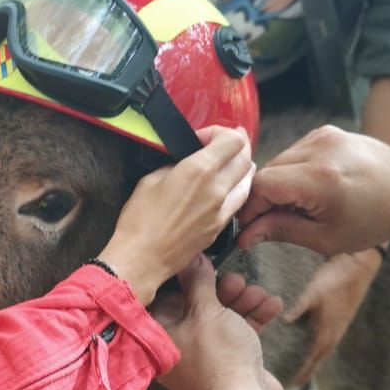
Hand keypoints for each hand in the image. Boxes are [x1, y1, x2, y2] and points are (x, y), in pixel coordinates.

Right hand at [100, 127, 253, 305]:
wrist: (142, 258)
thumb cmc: (140, 221)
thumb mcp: (150, 179)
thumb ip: (175, 165)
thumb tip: (184, 163)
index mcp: (199, 169)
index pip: (233, 139)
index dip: (221, 132)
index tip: (204, 138)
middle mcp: (217, 187)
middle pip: (245, 156)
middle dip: (235, 146)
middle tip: (221, 146)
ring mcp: (222, 209)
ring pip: (249, 179)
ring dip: (241, 166)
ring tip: (228, 164)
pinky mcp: (221, 226)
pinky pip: (240, 200)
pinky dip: (238, 188)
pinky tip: (227, 187)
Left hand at [156, 255, 284, 389]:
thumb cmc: (218, 360)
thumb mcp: (206, 312)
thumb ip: (198, 283)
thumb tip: (191, 258)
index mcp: (161, 334)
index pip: (168, 296)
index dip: (187, 277)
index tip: (204, 261)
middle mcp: (181, 345)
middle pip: (199, 305)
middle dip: (223, 290)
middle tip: (237, 281)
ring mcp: (207, 355)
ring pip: (223, 317)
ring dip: (243, 302)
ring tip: (258, 294)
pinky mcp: (231, 360)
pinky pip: (240, 332)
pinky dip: (255, 318)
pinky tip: (273, 305)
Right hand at [237, 126, 389, 256]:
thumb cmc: (375, 219)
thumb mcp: (327, 238)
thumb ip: (282, 231)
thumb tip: (246, 235)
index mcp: (320, 179)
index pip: (261, 186)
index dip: (251, 209)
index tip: (251, 228)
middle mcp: (319, 150)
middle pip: (266, 171)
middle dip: (263, 199)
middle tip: (274, 222)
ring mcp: (323, 136)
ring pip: (278, 161)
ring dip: (278, 185)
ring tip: (299, 206)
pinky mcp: (326, 131)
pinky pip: (294, 153)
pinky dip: (293, 172)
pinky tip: (311, 188)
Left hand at [283, 250, 378, 385]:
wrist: (359, 265)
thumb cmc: (335, 278)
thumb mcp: (313, 292)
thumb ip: (298, 308)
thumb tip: (283, 321)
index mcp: (326, 331)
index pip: (312, 359)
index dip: (303, 372)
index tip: (293, 385)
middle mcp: (334, 333)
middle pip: (319, 359)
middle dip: (308, 371)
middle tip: (295, 383)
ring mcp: (339, 326)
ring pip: (324, 349)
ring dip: (314, 360)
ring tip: (304, 370)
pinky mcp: (340, 318)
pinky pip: (327, 339)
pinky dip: (318, 347)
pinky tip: (313, 345)